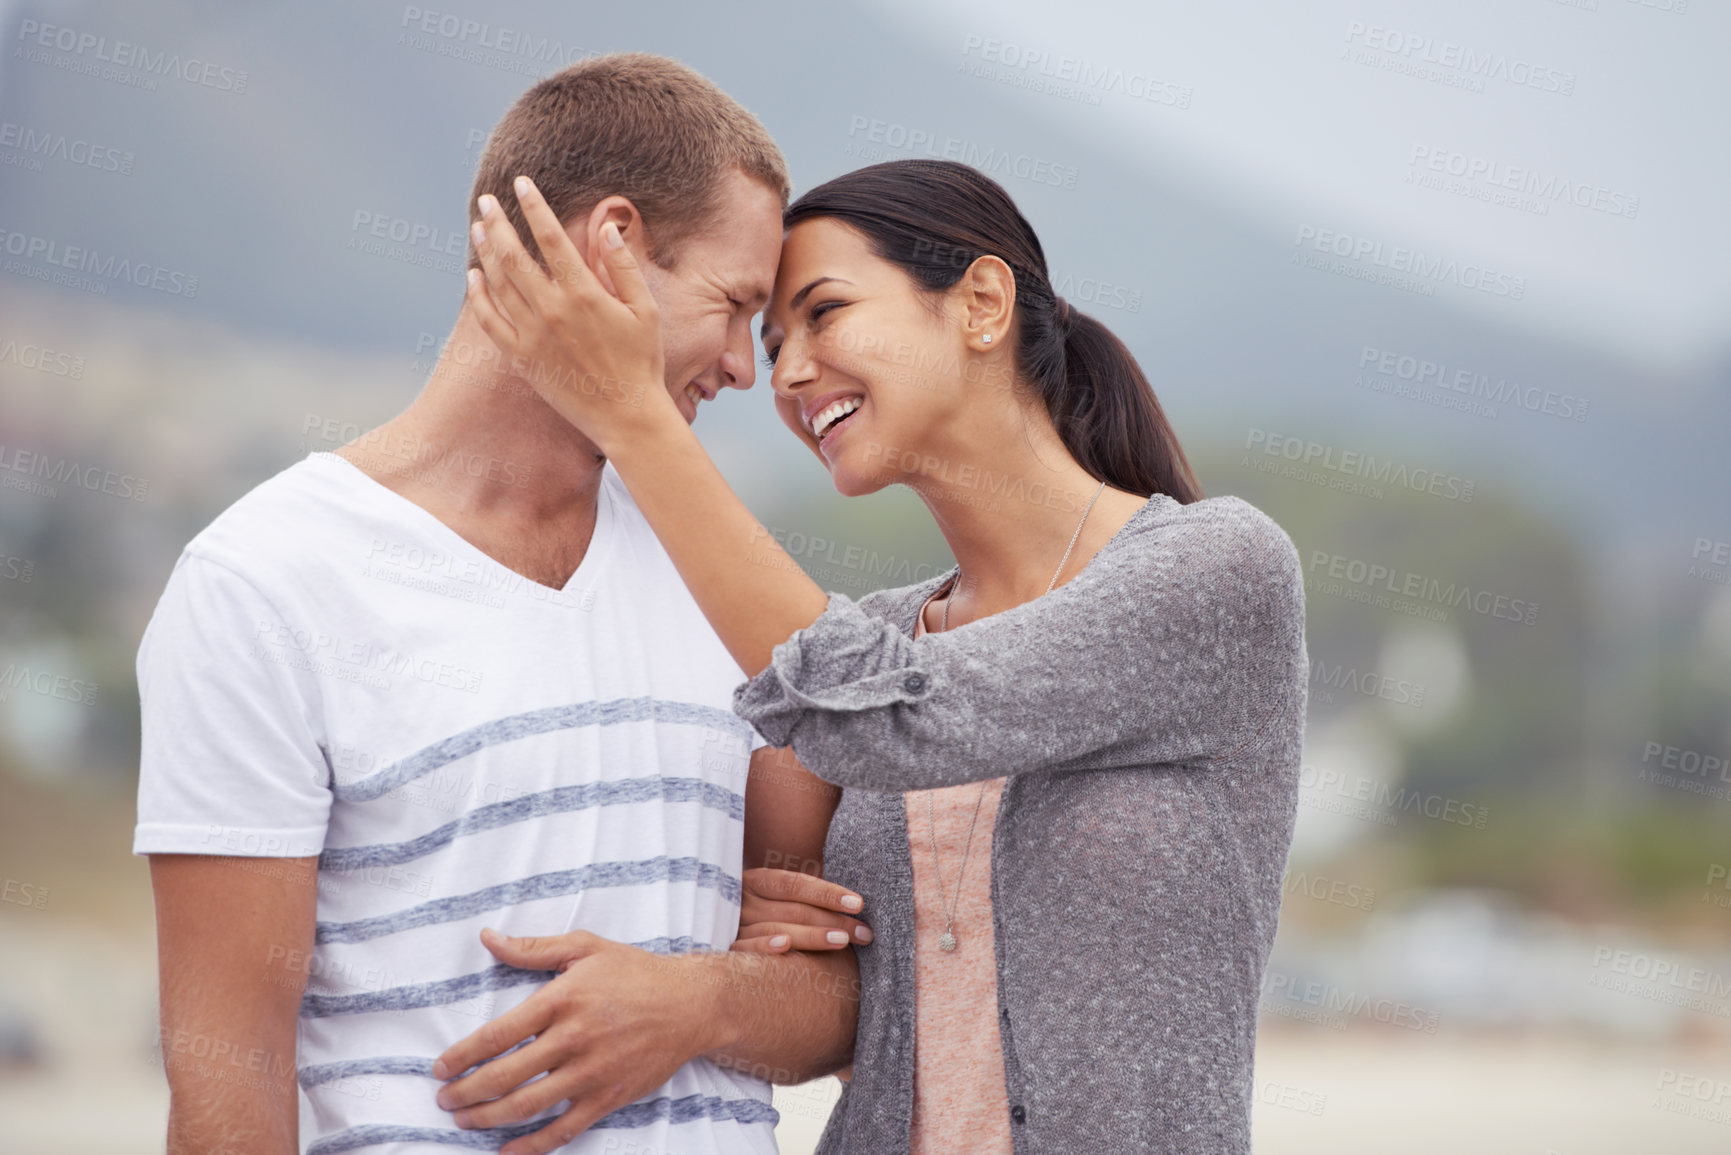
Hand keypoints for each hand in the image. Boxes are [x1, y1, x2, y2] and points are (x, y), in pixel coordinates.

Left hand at [432, 927, 719, 1154]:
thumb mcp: (585, 948)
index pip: (497, 1035)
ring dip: (487, 1118)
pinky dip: (532, 1145)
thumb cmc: (635, 972)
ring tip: (465, 1121)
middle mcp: (573, 1038)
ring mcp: (591, 1072)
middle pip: (504, 1076)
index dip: (462, 1056)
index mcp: (562, 999)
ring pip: (527, 1106)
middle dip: (466, 1093)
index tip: (440, 1068)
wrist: (691, 1004)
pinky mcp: (609, 1097)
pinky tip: (507, 1150)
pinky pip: (563, 1129)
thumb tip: (487, 939)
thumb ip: (533, 949)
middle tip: (445, 1099)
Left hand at [466, 175, 674, 454]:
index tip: (521, 184)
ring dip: (486, 251)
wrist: (626, 416)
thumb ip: (624, 268)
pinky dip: (479, 296)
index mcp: (585, 294)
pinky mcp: (522, 359)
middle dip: (498, 222)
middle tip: (487, 200)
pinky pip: (490, 321)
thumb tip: (607, 229)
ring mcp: (533, 335)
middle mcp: (553, 311)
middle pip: (514, 255)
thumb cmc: (641, 362)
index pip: (550, 238)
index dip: (534, 206)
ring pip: (498, 284)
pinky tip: (473, 277)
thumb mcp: (645, 311)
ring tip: (480, 228)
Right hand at [734, 867, 872, 953]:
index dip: (828, 892)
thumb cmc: (746, 914)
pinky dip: (763, 946)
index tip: (859, 903)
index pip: (796, 884)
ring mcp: (731, 924)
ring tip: (843, 942)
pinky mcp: (721, 949)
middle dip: (834, 920)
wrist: (691, 924)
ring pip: (776, 927)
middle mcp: (742, 899)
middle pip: (794, 908)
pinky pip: (744, 948)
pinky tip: (786, 947)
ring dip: (811, 935)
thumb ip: (796, 897)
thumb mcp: (765, 897)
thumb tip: (849, 904)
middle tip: (866, 933)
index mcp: (755, 881)